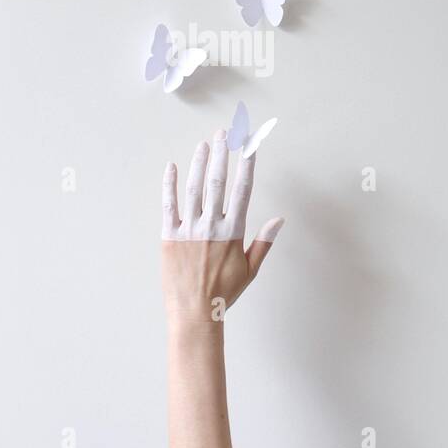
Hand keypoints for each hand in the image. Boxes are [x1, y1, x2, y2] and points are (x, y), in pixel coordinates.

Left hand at [160, 129, 284, 325]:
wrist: (193, 313)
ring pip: (194, 188)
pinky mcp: (169, 236)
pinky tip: (172, 166)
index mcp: (233, 232)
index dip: (247, 165)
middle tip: (224, 133)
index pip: (243, 190)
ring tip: (205, 143)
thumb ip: (264, 242)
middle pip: (217, 181)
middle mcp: (211, 226)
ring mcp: (189, 230)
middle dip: (222, 154)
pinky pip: (168, 204)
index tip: (249, 146)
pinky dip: (169, 184)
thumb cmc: (223, 294)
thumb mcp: (251, 269)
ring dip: (200, 162)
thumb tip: (279, 219)